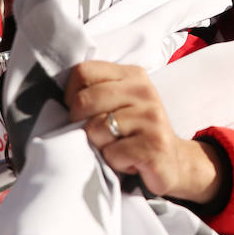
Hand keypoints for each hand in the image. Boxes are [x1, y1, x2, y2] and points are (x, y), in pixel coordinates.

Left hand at [64, 61, 222, 202]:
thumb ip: (96, 92)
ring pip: (95, 129)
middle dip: (81, 123)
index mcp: (133, 75)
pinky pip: (112, 153)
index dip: (71, 95)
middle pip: (84, 100)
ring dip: (101, 146)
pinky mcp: (154, 145)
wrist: (173, 162)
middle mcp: (144, 91)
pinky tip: (130, 159)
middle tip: (99, 133)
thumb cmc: (135, 132)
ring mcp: (151, 117)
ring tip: (119, 146)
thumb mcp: (119, 102)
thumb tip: (59, 100)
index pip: (83, 71)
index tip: (81, 111)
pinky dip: (115, 163)